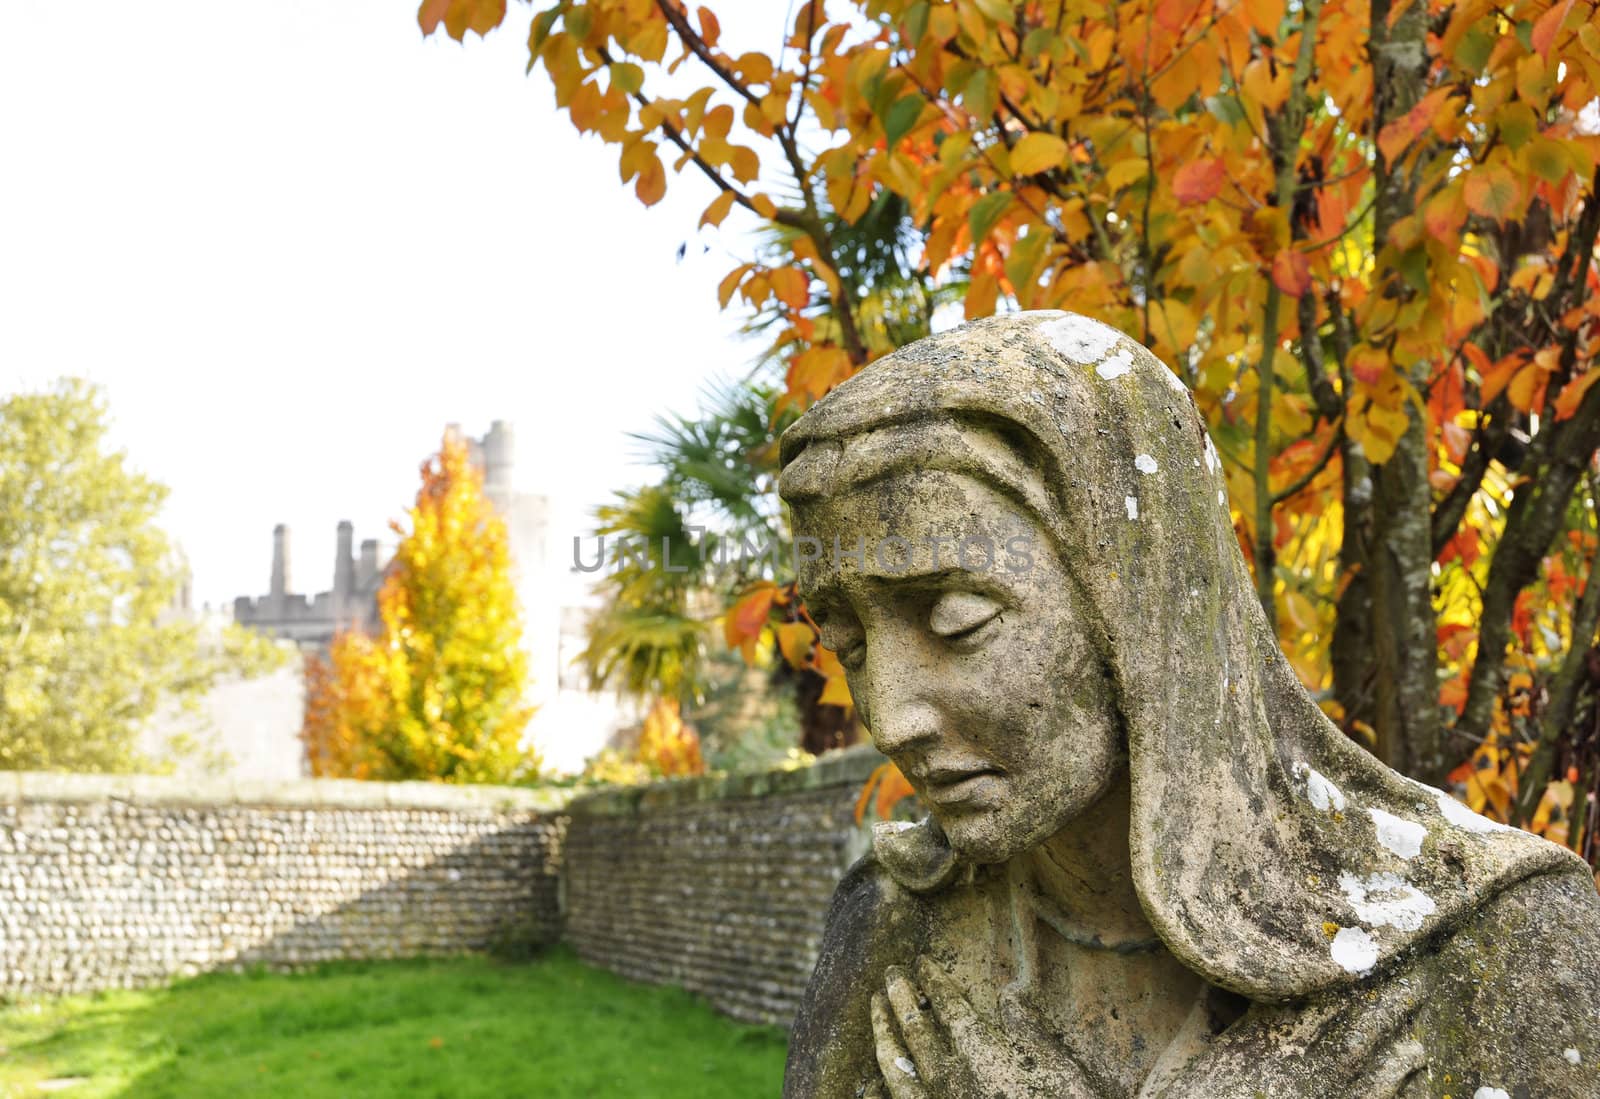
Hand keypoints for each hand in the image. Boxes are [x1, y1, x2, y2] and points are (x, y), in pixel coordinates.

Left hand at [868, 956, 1100, 1098]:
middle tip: (888, 972)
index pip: (948, 1005)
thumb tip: (1009, 992)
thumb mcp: (1060, 1066)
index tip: (921, 961)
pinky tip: (872, 1075)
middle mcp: (949, 1074)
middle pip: (914, 1025)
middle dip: (899, 994)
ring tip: (874, 1007)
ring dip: (881, 1029)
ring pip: (895, 1061)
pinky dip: (880, 1084)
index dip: (934, 980)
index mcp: (980, 1051)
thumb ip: (1028, 1028)